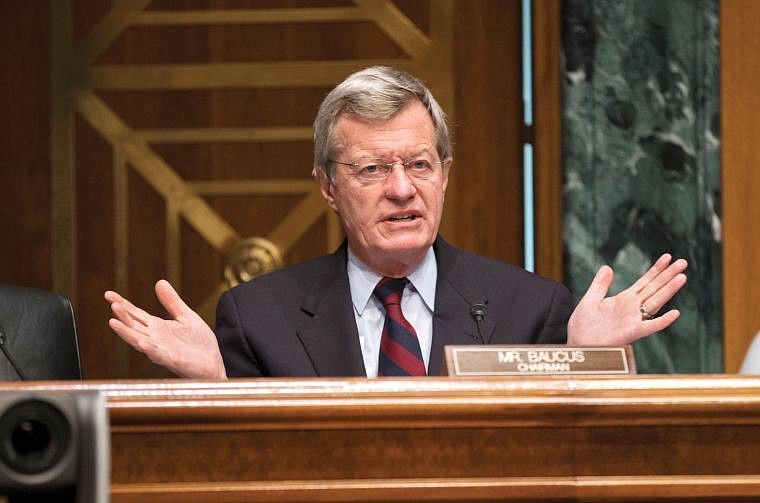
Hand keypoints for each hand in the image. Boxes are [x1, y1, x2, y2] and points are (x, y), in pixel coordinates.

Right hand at [104, 280, 226, 378]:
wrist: (214, 363)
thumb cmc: (199, 343)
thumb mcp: (186, 316)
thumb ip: (172, 302)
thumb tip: (159, 282)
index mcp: (158, 327)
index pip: (135, 314)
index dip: (122, 304)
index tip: (108, 294)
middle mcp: (155, 339)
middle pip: (133, 326)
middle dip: (122, 316)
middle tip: (112, 304)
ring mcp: (162, 350)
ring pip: (139, 341)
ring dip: (127, 333)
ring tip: (113, 322)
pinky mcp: (173, 361)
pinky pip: (159, 355)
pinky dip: (150, 350)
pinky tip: (142, 343)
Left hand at [567, 254, 687, 345]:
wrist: (577, 344)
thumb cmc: (583, 326)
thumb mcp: (590, 300)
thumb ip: (600, 285)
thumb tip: (607, 267)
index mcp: (624, 300)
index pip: (645, 281)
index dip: (656, 269)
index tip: (668, 257)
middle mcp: (632, 309)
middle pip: (654, 289)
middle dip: (668, 275)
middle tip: (683, 262)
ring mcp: (633, 321)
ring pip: (656, 303)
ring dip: (669, 291)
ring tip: (682, 277)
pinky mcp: (630, 333)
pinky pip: (649, 327)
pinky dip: (662, 321)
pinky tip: (675, 313)